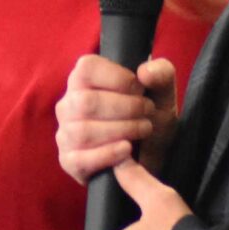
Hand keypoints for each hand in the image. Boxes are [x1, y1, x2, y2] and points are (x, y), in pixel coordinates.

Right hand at [55, 54, 179, 183]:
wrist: (154, 156)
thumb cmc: (150, 117)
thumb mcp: (162, 93)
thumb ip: (161, 74)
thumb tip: (145, 72)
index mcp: (84, 79)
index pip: (87, 68)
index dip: (119, 78)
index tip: (140, 89)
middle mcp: (69, 104)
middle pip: (86, 102)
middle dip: (126, 108)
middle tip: (148, 112)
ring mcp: (66, 134)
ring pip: (83, 132)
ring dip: (122, 131)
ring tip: (143, 130)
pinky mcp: (69, 161)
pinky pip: (80, 159)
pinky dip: (108, 154)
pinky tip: (127, 149)